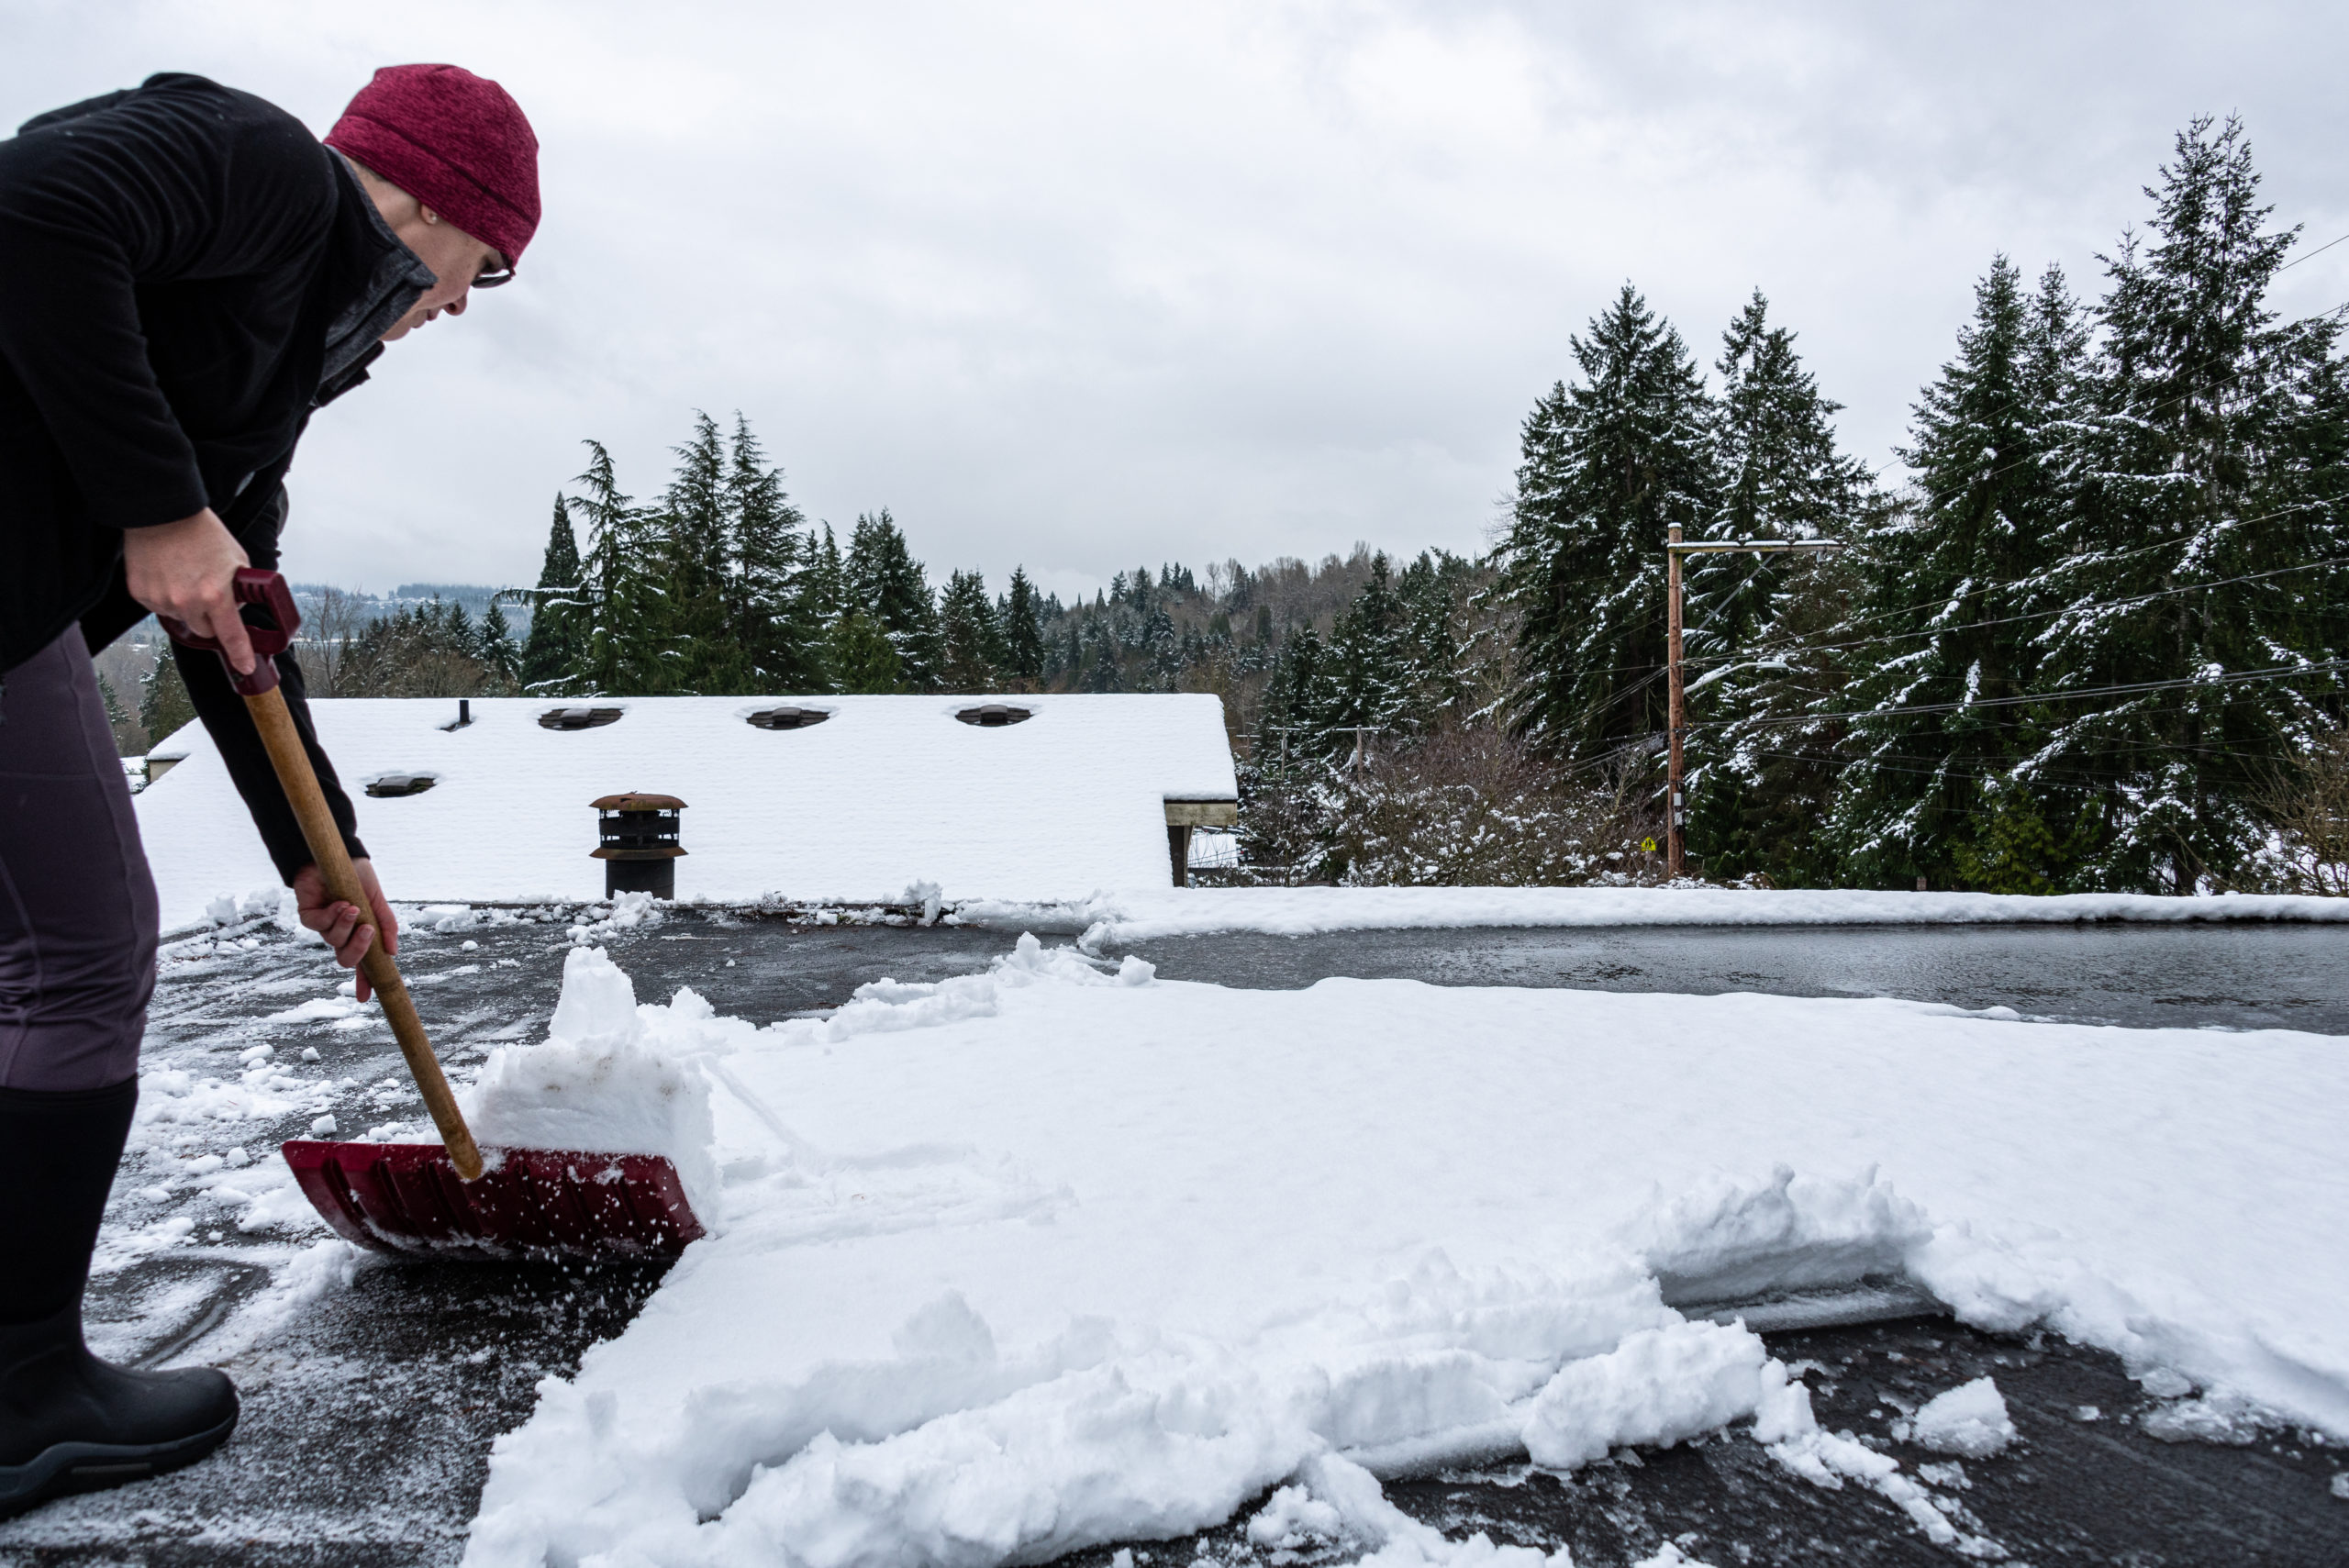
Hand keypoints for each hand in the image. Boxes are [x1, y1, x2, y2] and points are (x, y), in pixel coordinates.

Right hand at [124, 509, 254, 676]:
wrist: (162, 514)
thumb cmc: (201, 532)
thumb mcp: (237, 560)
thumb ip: (239, 589)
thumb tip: (239, 606)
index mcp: (215, 596)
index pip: (231, 636)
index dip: (240, 654)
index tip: (244, 666)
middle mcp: (187, 603)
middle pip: (203, 630)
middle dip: (209, 618)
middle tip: (208, 593)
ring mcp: (161, 600)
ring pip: (180, 618)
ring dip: (185, 605)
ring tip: (185, 575)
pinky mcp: (140, 593)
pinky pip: (158, 606)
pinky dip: (165, 596)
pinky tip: (167, 574)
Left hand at [293, 858, 399, 1001]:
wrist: (338, 853)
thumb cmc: (358, 877)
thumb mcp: (379, 902)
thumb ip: (387, 926)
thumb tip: (392, 953)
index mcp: (358, 934)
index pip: (362, 963)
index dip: (364, 981)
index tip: (365, 998)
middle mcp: (340, 933)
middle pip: (346, 959)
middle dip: (358, 950)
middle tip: (368, 931)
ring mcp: (323, 925)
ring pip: (333, 941)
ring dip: (345, 926)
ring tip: (353, 908)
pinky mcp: (308, 914)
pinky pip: (318, 925)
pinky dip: (331, 916)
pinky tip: (340, 903)